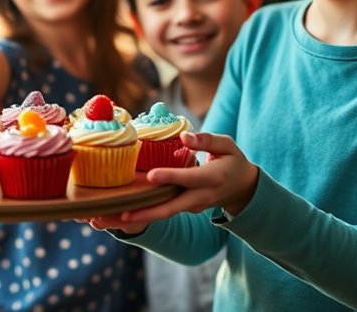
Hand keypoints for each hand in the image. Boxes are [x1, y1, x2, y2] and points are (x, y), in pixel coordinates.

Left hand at [84, 132, 258, 231]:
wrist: (243, 190)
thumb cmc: (233, 162)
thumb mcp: (228, 146)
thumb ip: (207, 140)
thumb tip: (184, 136)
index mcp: (211, 179)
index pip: (187, 179)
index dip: (170, 177)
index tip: (151, 176)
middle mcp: (199, 197)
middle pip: (170, 208)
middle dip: (146, 213)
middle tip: (122, 215)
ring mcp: (191, 207)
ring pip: (163, 214)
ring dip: (139, 218)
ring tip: (112, 219)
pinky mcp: (183, 209)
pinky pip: (162, 212)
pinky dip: (143, 215)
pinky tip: (119, 216)